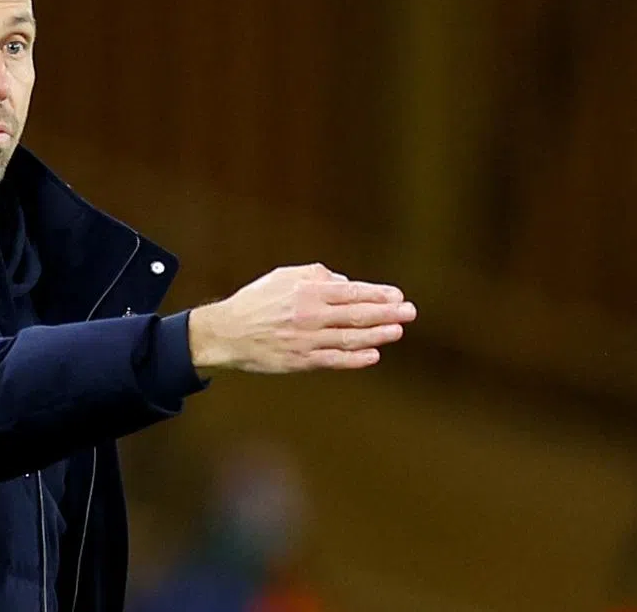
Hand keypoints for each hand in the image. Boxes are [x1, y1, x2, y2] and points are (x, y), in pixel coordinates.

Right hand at [188, 263, 415, 372]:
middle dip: (387, 313)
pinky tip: (373, 355)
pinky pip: (334, 360)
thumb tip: (345, 283)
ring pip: (351, 338)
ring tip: (397, 331)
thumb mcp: (282, 276)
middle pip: (357, 315)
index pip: (352, 292)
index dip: (378, 294)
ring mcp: (307, 340)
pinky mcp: (301, 361)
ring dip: (377, 335)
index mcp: (307, 292)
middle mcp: (310, 315)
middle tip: (409, 312)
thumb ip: (315, 275)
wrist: (227, 333)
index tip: (398, 296)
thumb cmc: (256, 301)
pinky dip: (356, 359)